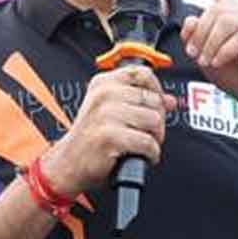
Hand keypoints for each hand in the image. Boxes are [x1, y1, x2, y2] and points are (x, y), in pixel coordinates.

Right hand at [41, 64, 176, 196]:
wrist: (68, 164)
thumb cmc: (90, 138)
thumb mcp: (110, 110)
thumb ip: (140, 101)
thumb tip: (169, 100)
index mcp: (103, 83)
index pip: (143, 74)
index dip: (157, 91)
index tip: (156, 105)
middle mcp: (104, 94)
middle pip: (154, 100)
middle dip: (157, 121)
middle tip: (145, 133)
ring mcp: (106, 114)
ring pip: (154, 121)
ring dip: (155, 138)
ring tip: (142, 145)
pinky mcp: (111, 136)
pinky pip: (148, 143)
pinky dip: (151, 154)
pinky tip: (140, 156)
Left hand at [180, 0, 237, 132]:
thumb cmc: (230, 73)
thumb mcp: (203, 52)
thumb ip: (194, 34)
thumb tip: (192, 19)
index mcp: (230, 9)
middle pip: (215, 9)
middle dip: (200, 33)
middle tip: (195, 56)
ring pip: (226, 22)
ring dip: (209, 44)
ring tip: (206, 61)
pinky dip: (224, 51)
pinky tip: (218, 61)